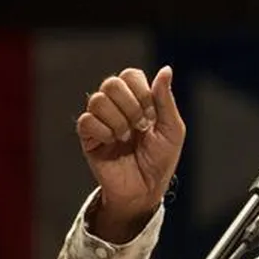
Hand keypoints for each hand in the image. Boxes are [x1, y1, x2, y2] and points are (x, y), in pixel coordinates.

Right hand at [76, 66, 185, 242]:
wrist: (146, 189)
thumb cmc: (161, 160)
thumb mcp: (172, 130)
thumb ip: (165, 100)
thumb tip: (166, 69)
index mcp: (137, 100)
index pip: (130, 75)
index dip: (142, 91)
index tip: (152, 115)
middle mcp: (116, 106)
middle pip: (111, 83)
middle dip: (131, 106)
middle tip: (140, 127)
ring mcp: (101, 120)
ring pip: (97, 100)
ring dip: (118, 121)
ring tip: (126, 138)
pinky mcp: (88, 137)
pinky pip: (86, 120)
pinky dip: (103, 131)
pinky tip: (112, 143)